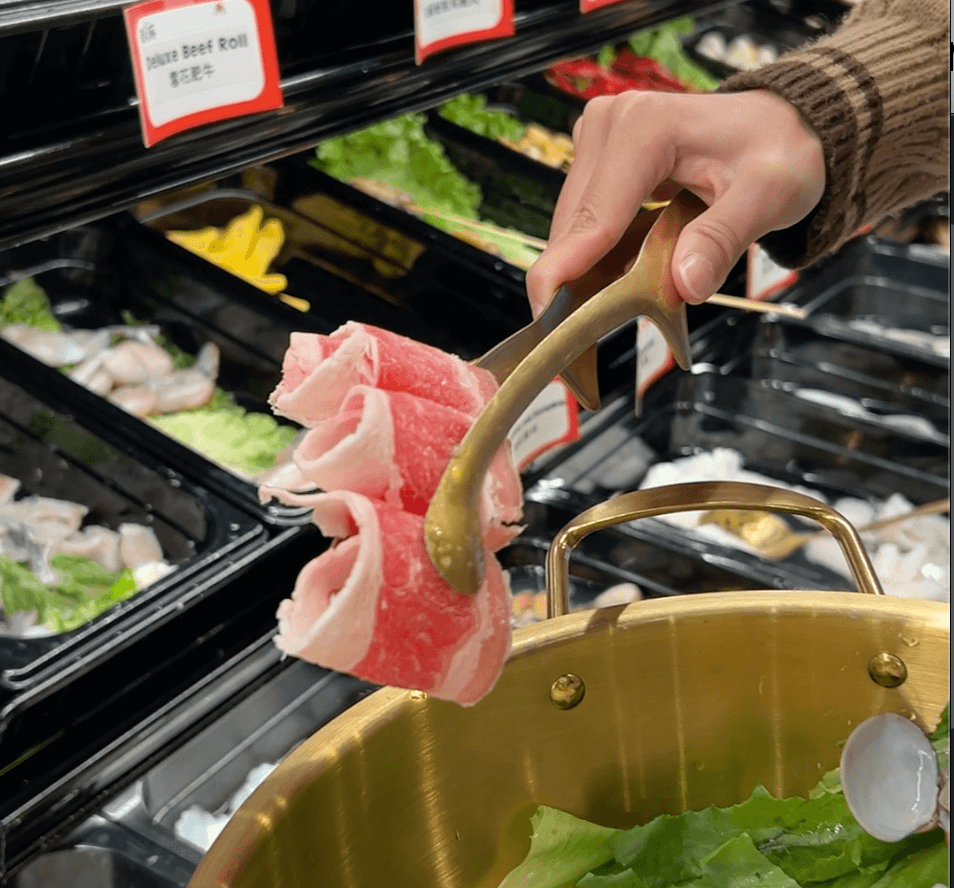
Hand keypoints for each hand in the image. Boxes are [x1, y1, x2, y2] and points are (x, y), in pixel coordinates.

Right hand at [525, 89, 825, 312]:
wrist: (780, 127)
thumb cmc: (777, 152)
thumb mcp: (768, 195)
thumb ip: (723, 238)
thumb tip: (685, 284)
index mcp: (644, 128)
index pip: (593, 218)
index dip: (564, 273)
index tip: (544, 320)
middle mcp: (611, 124)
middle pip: (573, 227)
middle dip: (573, 283)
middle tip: (585, 338)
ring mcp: (599, 139)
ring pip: (570, 228)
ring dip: (581, 272)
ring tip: (604, 310)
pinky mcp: (597, 158)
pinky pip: (582, 221)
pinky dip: (591, 257)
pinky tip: (607, 282)